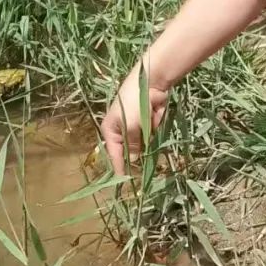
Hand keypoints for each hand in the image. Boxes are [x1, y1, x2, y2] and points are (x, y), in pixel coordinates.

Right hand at [100, 61, 168, 176]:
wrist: (150, 82)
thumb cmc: (134, 104)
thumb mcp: (131, 126)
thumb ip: (133, 144)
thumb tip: (134, 159)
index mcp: (111, 131)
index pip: (114, 154)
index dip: (119, 168)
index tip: (125, 183)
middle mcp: (121, 130)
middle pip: (129, 151)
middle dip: (137, 156)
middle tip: (143, 168)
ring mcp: (136, 127)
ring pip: (142, 145)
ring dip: (148, 143)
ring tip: (149, 131)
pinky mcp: (148, 123)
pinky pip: (152, 136)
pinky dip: (154, 131)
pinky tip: (155, 120)